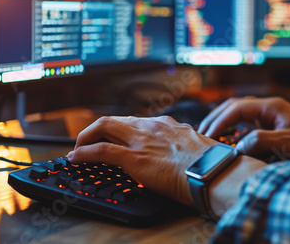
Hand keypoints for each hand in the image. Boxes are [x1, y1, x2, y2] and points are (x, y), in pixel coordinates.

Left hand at [68, 116, 217, 205]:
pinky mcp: (134, 157)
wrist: (214, 171)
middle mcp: (152, 127)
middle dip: (97, 129)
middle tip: (89, 141)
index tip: (114, 136)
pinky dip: (83, 152)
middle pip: (115, 118)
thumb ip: (185, 147)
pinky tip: (75, 158)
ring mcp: (142, 140)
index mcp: (168, 125)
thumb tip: (185, 156)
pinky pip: (100, 150)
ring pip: (103, 126)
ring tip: (78, 148)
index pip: (135, 121)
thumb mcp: (197, 148)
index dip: (119, 129)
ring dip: (86, 136)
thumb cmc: (211, 164)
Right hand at [198, 97, 289, 164]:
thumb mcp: (286, 143)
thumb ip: (260, 142)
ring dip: (223, 121)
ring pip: (239, 112)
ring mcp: (270, 114)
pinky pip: (246, 121)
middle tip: (201, 133)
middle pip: (234, 106)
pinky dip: (233, 127)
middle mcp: (268, 107)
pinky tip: (227, 137)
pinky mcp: (272, 123)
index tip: (207, 135)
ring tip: (209, 134)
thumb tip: (237, 146)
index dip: (219, 121)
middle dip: (216, 118)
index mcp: (270, 106)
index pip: (236, 108)